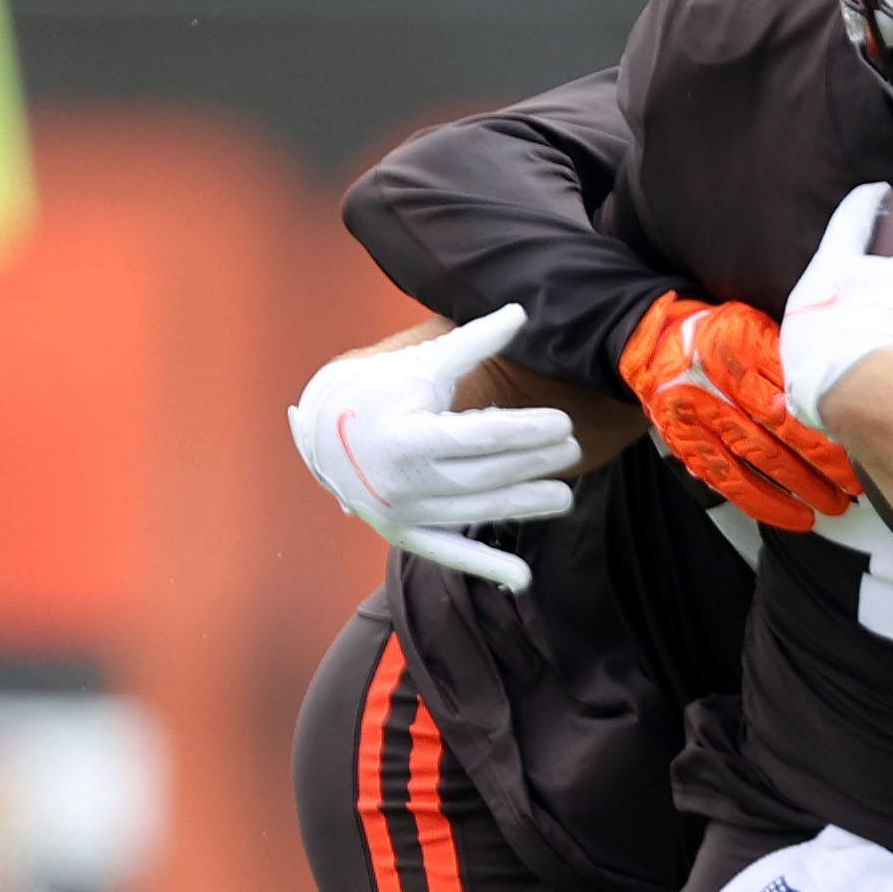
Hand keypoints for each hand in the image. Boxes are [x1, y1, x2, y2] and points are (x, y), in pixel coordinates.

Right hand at [287, 306, 580, 593]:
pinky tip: (524, 579)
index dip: (529, 431)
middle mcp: (406, 483)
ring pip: (478, 513)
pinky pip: (450, 554)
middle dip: (535, 463)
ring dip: (525, 507)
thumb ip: (472, 343)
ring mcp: (404, 513)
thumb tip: (521, 312)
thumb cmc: (375, 389)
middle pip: (488, 476)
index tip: (564, 423)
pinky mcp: (403, 533)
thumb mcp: (420, 364)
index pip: (483, 436)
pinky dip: (487, 567)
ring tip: (565, 496)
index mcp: (409, 436)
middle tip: (574, 450)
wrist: (319, 432)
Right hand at [619, 292, 860, 532]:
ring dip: (801, 486)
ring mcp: (700, 417)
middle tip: (853, 481)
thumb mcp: (754, 325)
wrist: (656, 344)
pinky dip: (765, 503)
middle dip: (822, 460)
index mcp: (741, 344)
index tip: (859, 437)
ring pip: (758, 458)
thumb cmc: (718, 335)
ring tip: (832, 503)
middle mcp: (717, 381)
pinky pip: (730, 481)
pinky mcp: (689, 445)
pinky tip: (794, 516)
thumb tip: (842, 381)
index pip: (794, 388)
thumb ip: (789, 351)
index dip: (828, 419)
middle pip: (780, 426)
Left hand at [778, 183, 892, 430]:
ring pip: (817, 314)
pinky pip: (820, 359)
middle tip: (865, 252)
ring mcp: (798, 340)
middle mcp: (805, 298)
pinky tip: (849, 361)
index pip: (850, 219)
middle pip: (827, 268)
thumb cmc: (884, 324)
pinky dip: (836, 354)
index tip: (878, 191)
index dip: (867, 201)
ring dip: (836, 310)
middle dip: (845, 260)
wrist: (855, 391)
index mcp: (831, 266)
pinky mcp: (802, 377)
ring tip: (857, 312)